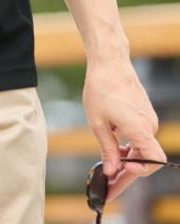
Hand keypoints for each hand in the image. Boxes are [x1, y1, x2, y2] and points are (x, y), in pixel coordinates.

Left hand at [83, 57, 165, 201]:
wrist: (109, 62)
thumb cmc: (100, 88)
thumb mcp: (97, 122)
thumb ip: (107, 148)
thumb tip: (112, 171)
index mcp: (140, 127)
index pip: (153, 160)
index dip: (138, 172)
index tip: (118, 174)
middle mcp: (149, 125)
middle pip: (144, 159)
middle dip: (126, 175)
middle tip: (108, 188)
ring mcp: (149, 119)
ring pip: (141, 149)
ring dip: (126, 162)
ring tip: (107, 172)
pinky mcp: (144, 115)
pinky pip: (140, 138)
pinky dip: (128, 148)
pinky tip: (114, 152)